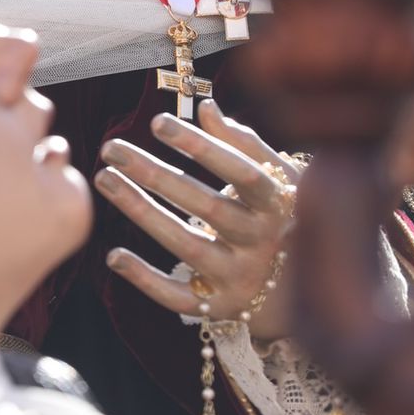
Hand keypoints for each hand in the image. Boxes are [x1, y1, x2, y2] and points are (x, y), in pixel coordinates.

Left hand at [95, 100, 296, 340]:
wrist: (308, 288)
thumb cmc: (281, 215)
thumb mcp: (276, 177)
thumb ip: (242, 143)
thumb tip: (207, 108)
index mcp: (278, 204)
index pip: (239, 172)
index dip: (200, 147)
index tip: (157, 122)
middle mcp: (263, 243)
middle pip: (206, 206)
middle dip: (155, 175)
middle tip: (111, 148)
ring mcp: (242, 278)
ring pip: (187, 246)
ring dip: (141, 212)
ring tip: (105, 179)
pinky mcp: (220, 307)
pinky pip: (178, 297)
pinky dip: (145, 279)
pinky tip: (113, 256)